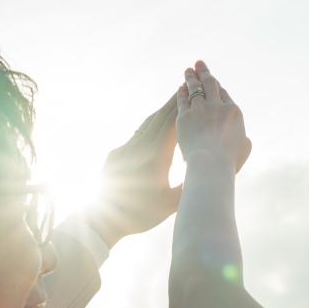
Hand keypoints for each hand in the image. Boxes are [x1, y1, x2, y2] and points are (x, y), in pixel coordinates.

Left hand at [72, 94, 182, 248]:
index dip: (183, 110)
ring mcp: (124, 149)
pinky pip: (135, 137)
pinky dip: (148, 129)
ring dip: (160, 113)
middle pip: (158, 119)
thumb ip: (189, 186)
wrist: (102, 220)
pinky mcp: (115, 154)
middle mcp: (138, 149)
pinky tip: (155, 127)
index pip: (171, 127)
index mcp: (154, 159)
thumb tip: (207, 174)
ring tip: (173, 103)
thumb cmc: (140, 215)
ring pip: (145, 125)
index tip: (193, 96)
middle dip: (173, 103)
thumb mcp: (170, 204)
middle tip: (186, 87)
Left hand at [176, 60, 250, 171]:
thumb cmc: (230, 160)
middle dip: (204, 72)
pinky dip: (181, 92)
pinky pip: (182, 100)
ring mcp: (200, 109)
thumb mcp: (245, 148)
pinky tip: (180, 88)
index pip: (224, 94)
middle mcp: (217, 106)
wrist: (211, 163)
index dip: (218, 86)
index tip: (213, 81)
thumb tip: (242, 137)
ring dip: (191, 78)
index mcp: (234, 112)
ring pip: (194, 88)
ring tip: (188, 70)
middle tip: (199, 63)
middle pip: (210, 84)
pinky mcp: (184, 116)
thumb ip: (244, 139)